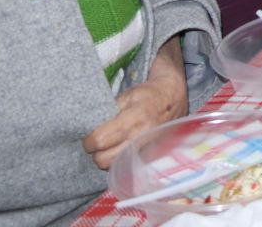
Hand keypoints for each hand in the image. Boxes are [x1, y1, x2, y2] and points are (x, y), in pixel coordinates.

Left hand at [83, 38, 187, 169]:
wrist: (172, 98)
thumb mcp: (126, 95)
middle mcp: (139, 137)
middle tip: (96, 142)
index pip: (100, 141)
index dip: (89, 140)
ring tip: (108, 146)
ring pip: (113, 166)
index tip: (88, 136)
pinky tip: (119, 149)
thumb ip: (108, 112)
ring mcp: (145, 149)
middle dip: (95, 153)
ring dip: (106, 158)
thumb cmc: (148, 94)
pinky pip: (126, 165)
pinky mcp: (149, 155)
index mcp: (133, 119)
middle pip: (104, 160)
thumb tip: (91, 128)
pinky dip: (118, 160)